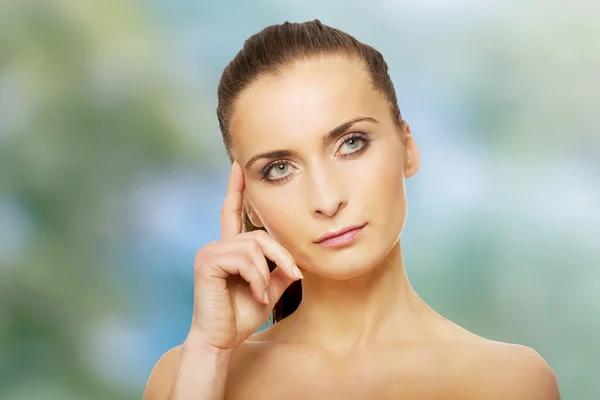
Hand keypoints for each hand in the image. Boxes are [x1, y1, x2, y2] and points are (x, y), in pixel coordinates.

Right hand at [189, 161, 301, 350]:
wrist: (221, 340)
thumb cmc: (242, 314)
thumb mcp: (270, 287)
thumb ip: (279, 268)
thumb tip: (296, 257)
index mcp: (230, 248)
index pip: (233, 211)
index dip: (236, 188)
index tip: (239, 165)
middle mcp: (218, 244)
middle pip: (261, 235)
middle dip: (282, 255)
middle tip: (295, 276)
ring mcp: (210, 251)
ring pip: (255, 246)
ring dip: (268, 273)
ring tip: (264, 293)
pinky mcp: (207, 262)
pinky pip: (245, 258)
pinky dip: (257, 278)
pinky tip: (256, 294)